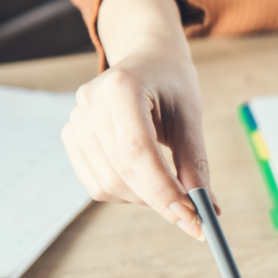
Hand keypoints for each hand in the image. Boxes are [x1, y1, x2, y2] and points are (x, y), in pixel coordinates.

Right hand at [61, 0, 217, 239]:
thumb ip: (195, 162)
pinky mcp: (72, 138)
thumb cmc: (172, 84)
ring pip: (109, 185)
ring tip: (170, 185)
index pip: (138, 151)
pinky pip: (97, 185)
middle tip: (194, 217)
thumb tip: (205, 209)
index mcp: (121, 88)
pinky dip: (127, 193)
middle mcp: (90, 103)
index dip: (164, 189)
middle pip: (123, 172)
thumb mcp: (191, 117)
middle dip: (161, 200)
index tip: (193, 218)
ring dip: (145, 198)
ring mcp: (76, 121)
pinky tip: (146, 179)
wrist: (145, 60)